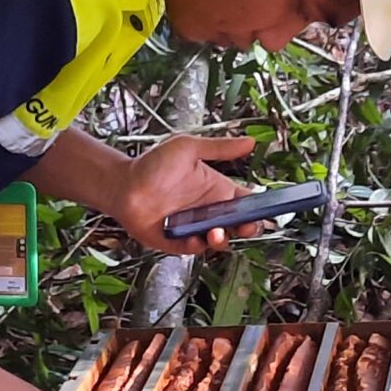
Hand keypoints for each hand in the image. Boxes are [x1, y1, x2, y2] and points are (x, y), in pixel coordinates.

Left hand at [117, 132, 264, 256]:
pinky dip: (197, 245)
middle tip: (247, 225)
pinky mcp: (177, 242)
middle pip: (238, 226)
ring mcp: (194, 228)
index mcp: (217, 190)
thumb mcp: (188, 148)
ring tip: (216, 232)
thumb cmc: (153, 165)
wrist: (123, 183)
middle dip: (247, 228)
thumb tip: (250, 141)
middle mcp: (208, 211)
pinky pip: (193, 249)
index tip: (266, 208)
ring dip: (222, 239)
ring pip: (219, 240)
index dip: (258, 207)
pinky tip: (194, 237)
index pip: (246, 203)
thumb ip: (219, 148)